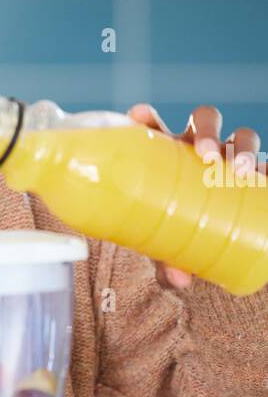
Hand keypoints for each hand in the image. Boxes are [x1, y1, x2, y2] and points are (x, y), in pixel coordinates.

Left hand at [126, 103, 262, 288]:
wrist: (213, 242)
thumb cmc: (179, 235)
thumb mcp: (169, 247)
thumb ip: (168, 261)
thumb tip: (179, 280)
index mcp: (170, 155)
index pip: (157, 128)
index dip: (148, 119)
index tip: (139, 116)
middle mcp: (201, 149)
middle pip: (205, 121)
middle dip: (207, 130)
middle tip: (206, 155)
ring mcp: (232, 159)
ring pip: (242, 137)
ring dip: (243, 147)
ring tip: (242, 169)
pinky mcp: (258, 176)